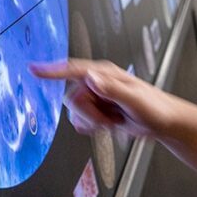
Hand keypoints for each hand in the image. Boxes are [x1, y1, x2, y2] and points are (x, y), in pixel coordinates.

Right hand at [30, 59, 175, 137]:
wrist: (163, 122)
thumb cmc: (154, 107)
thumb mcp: (134, 99)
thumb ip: (112, 89)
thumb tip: (91, 77)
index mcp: (104, 74)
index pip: (73, 69)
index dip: (52, 70)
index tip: (33, 69)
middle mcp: (97, 82)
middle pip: (73, 99)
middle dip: (90, 114)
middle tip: (111, 118)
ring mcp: (96, 96)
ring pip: (75, 112)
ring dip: (93, 122)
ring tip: (114, 120)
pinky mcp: (96, 109)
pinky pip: (79, 121)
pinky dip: (92, 126)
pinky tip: (108, 124)